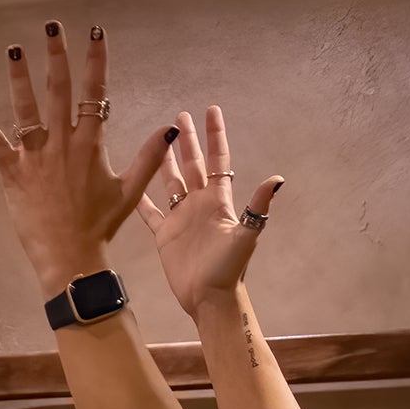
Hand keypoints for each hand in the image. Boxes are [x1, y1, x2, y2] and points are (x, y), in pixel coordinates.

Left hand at [0, 19, 175, 296]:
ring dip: (19, 78)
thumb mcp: (129, 190)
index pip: (94, 92)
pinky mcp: (13, 174)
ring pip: (26, 110)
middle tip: (51, 26)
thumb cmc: (99, 226)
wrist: (70, 256)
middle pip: (58, 91)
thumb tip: (169, 128)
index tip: (95, 32)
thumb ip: (149, 157)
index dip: (95, 60)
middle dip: (56, 56)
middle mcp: (62, 144)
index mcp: (90, 144)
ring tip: (13, 49)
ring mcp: (36, 158)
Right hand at [140, 103, 282, 321]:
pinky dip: (141, 199)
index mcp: (218, 200)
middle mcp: (199, 204)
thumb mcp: (246, 235)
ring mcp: (181, 218)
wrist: (209, 298)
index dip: (215, 135)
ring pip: (171, 182)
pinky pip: (150, 212)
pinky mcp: (165, 234)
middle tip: (180, 115)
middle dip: (188, 140)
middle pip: (193, 164)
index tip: (211, 110)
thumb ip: (257, 205)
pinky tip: (132, 184)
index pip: (217, 160)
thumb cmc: (229, 269)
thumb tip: (277, 179)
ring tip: (159, 140)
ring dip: (166, 161)